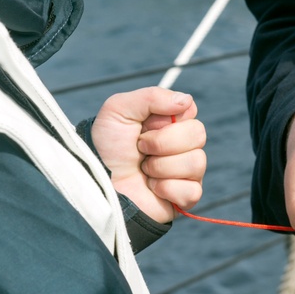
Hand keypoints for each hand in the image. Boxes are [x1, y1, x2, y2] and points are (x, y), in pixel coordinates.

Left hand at [92, 87, 205, 223]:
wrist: (96, 182)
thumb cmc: (106, 147)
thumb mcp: (118, 110)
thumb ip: (152, 96)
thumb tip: (187, 100)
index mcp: (171, 122)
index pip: (190, 110)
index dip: (167, 118)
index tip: (144, 125)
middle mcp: (183, 145)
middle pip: (198, 134)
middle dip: (162, 142)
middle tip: (140, 148)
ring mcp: (187, 172)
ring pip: (196, 162)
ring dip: (161, 167)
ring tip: (143, 171)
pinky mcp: (186, 197)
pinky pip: (192, 190)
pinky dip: (166, 189)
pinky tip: (152, 188)